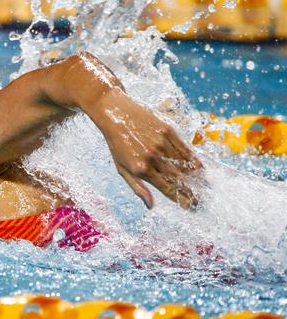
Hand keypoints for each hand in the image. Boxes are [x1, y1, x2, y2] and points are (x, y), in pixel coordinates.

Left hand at [89, 90, 202, 208]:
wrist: (114, 113)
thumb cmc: (116, 143)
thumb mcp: (122, 168)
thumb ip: (137, 188)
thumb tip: (151, 206)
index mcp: (141, 169)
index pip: (167, 189)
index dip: (182, 199)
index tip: (191, 206)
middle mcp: (153, 157)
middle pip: (179, 179)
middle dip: (192, 191)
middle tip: (202, 199)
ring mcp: (161, 143)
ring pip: (184, 163)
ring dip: (196, 176)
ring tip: (205, 184)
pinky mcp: (167, 130)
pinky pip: (185, 148)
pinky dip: (193, 159)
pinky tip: (199, 167)